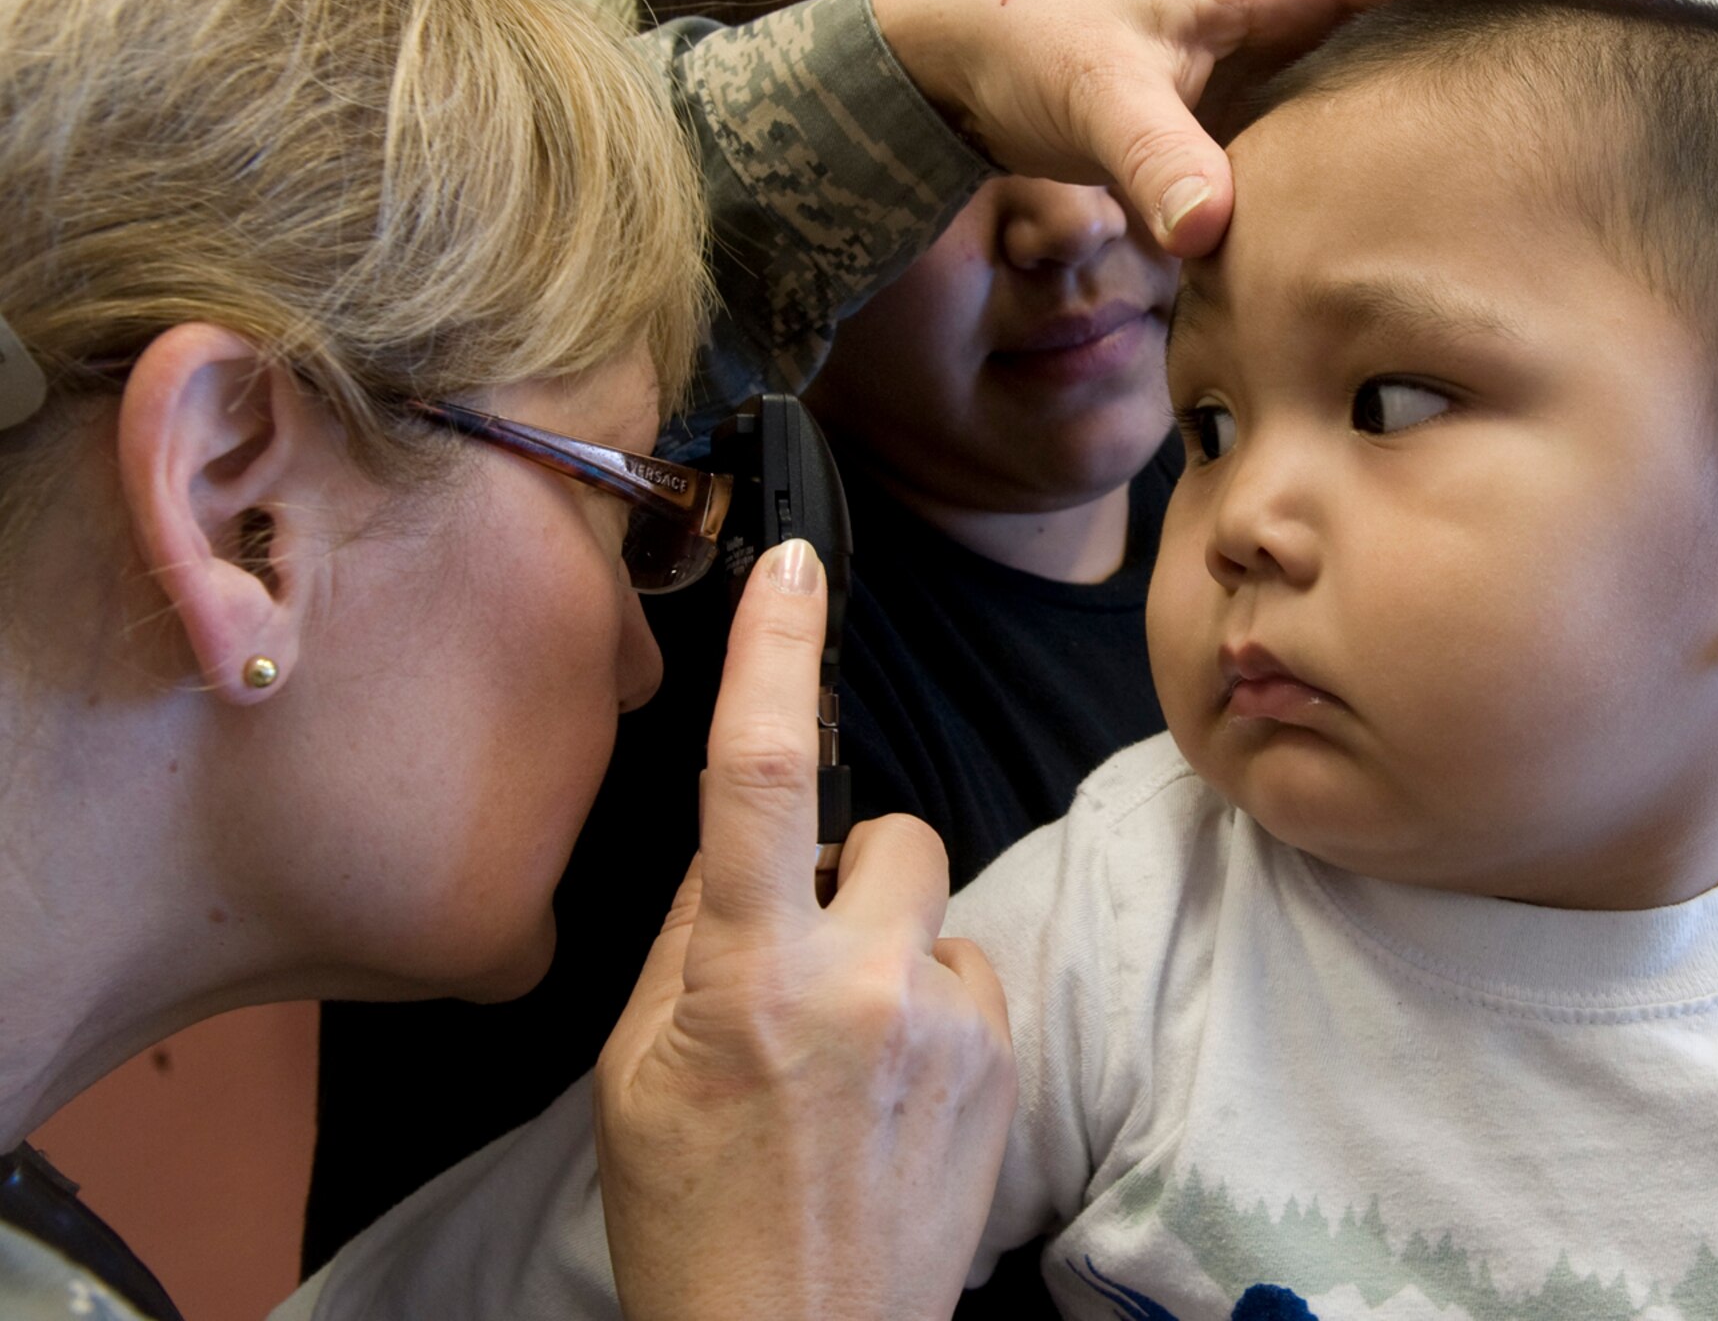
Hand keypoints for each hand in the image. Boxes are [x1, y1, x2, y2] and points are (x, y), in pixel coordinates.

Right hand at [595, 540, 1015, 1320]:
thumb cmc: (696, 1223)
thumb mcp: (637, 1073)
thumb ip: (687, 941)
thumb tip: (738, 855)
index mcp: (750, 978)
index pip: (765, 775)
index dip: (780, 654)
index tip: (797, 568)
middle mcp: (867, 987)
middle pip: (894, 832)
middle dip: (851, 868)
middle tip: (800, 958)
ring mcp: (952, 1028)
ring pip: (936, 908)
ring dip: (891, 944)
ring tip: (846, 1048)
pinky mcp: (1005, 1067)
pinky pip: (972, 976)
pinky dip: (934, 1005)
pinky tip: (893, 1088)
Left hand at [872, 0, 1645, 255]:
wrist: (956, 62)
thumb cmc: (1022, 43)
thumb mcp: (1090, 94)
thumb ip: (1155, 160)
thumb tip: (1214, 233)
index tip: (1625, 1)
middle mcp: (1282, 23)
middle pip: (1430, 24)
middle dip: (1518, 44)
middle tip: (1616, 91)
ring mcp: (1263, 76)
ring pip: (1383, 91)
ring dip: (1454, 117)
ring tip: (1546, 165)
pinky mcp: (1233, 128)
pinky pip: (1329, 144)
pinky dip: (1375, 171)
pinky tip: (1409, 223)